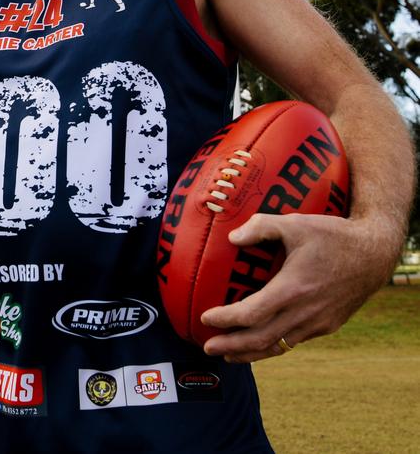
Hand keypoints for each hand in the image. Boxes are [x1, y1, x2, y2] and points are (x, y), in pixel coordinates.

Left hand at [201, 212, 395, 362]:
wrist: (373, 254)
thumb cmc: (332, 235)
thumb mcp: (295, 223)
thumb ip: (261, 226)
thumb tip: (231, 238)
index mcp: (292, 288)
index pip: (251, 314)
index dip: (226, 320)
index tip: (206, 317)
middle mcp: (304, 312)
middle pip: (260, 339)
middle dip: (231, 347)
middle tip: (208, 347)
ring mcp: (317, 323)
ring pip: (277, 346)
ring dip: (250, 353)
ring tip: (229, 356)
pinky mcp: (327, 326)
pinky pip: (293, 341)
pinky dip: (272, 346)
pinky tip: (261, 344)